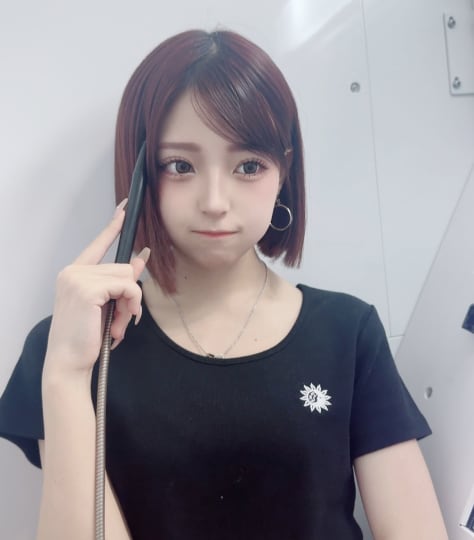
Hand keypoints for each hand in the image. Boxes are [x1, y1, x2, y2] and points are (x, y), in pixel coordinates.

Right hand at [44, 201, 149, 375]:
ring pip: (128, 277)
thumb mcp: (107, 305)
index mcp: (74, 273)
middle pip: (123, 267)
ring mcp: (77, 278)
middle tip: (123, 319)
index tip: (125, 208)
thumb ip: (122, 281)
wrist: (69, 362)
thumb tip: (142, 257)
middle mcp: (73, 271)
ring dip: (131, 304)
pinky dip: (131, 306)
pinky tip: (120, 324)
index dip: (113, 226)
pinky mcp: (87, 289)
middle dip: (130, 296)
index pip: (98, 243)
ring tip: (119, 325)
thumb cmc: (85, 336)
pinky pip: (127, 288)